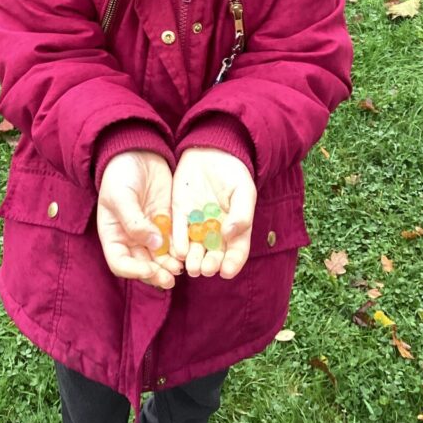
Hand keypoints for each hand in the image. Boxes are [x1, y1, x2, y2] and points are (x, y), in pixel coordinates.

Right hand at [97, 151, 182, 289]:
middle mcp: (131, 238)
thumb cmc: (120, 174)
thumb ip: (134, 221)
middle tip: (170, 278)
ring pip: (159, 257)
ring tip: (181, 268)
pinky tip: (188, 253)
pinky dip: (180, 250)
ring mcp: (150, 231)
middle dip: (156, 274)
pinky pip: (173, 242)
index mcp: (113, 235)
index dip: (134, 271)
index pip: (120, 263)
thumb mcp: (121, 196)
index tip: (150, 269)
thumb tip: (153, 243)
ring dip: (169, 265)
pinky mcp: (167, 222)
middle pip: (142, 265)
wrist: (137, 152)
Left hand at [171, 148, 256, 279]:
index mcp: (235, 227)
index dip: (232, 263)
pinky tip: (179, 251)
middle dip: (210, 264)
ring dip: (192, 259)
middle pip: (213, 253)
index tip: (226, 271)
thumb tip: (229, 234)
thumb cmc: (233, 172)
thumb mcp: (243, 190)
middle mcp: (215, 230)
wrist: (211, 150)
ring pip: (194, 247)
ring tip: (192, 267)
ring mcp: (196, 223)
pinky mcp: (180, 213)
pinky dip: (178, 242)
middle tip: (206, 269)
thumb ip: (241, 213)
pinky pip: (178, 231)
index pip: (236, 250)